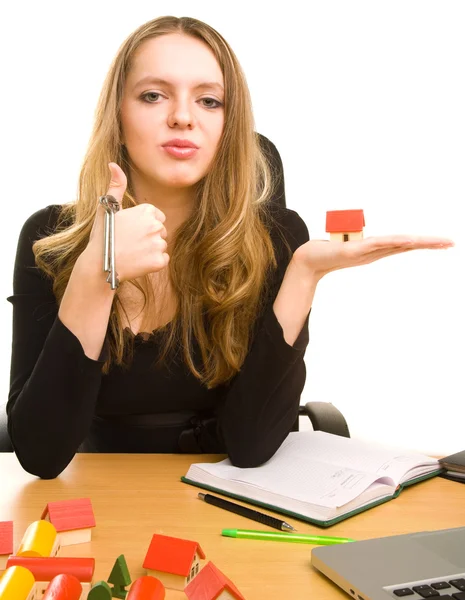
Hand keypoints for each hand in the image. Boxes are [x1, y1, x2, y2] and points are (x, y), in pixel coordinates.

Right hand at [86, 162, 168, 281]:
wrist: (99, 266)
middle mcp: (155, 225)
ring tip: (132, 253)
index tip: (131, 232)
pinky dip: (153, 263)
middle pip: (160, 231)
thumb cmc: (103, 236)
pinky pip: (163, 260)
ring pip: (162, 245)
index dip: (144, 225)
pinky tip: (138, 262)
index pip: (157, 217)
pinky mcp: (160, 261)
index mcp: (146, 211)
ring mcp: (158, 244)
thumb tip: (113, 164)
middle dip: (149, 237)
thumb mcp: (107, 208)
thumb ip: (115, 186)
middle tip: (130, 243)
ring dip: (150, 250)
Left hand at [292, 234, 454, 279]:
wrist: (308, 261)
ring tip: (438, 243)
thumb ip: (355, 240)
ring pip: (398, 245)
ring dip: (418, 243)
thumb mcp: (346, 243)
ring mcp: (367, 252)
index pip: (404, 244)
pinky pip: (379, 244)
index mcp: (376, 250)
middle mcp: (375, 252)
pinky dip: (394, 242)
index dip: (423, 243)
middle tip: (450, 243)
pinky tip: (408, 241)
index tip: (443, 242)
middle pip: (407, 245)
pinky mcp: (356, 251)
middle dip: (429, 244)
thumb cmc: (326, 252)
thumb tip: (359, 234)